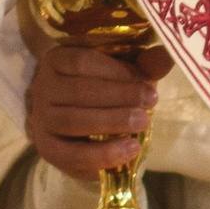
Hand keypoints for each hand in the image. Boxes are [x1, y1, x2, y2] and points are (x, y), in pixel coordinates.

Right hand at [28, 35, 167, 180]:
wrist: (79, 127)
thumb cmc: (104, 92)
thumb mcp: (123, 75)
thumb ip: (143, 65)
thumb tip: (169, 54)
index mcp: (58, 60)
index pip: (82, 61)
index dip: (116, 71)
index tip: (146, 80)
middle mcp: (42, 87)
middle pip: (79, 91)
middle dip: (120, 97)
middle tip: (151, 102)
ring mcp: (41, 119)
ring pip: (73, 121)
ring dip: (112, 122)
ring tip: (143, 123)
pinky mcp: (46, 148)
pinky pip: (71, 154)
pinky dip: (102, 154)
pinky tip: (129, 150)